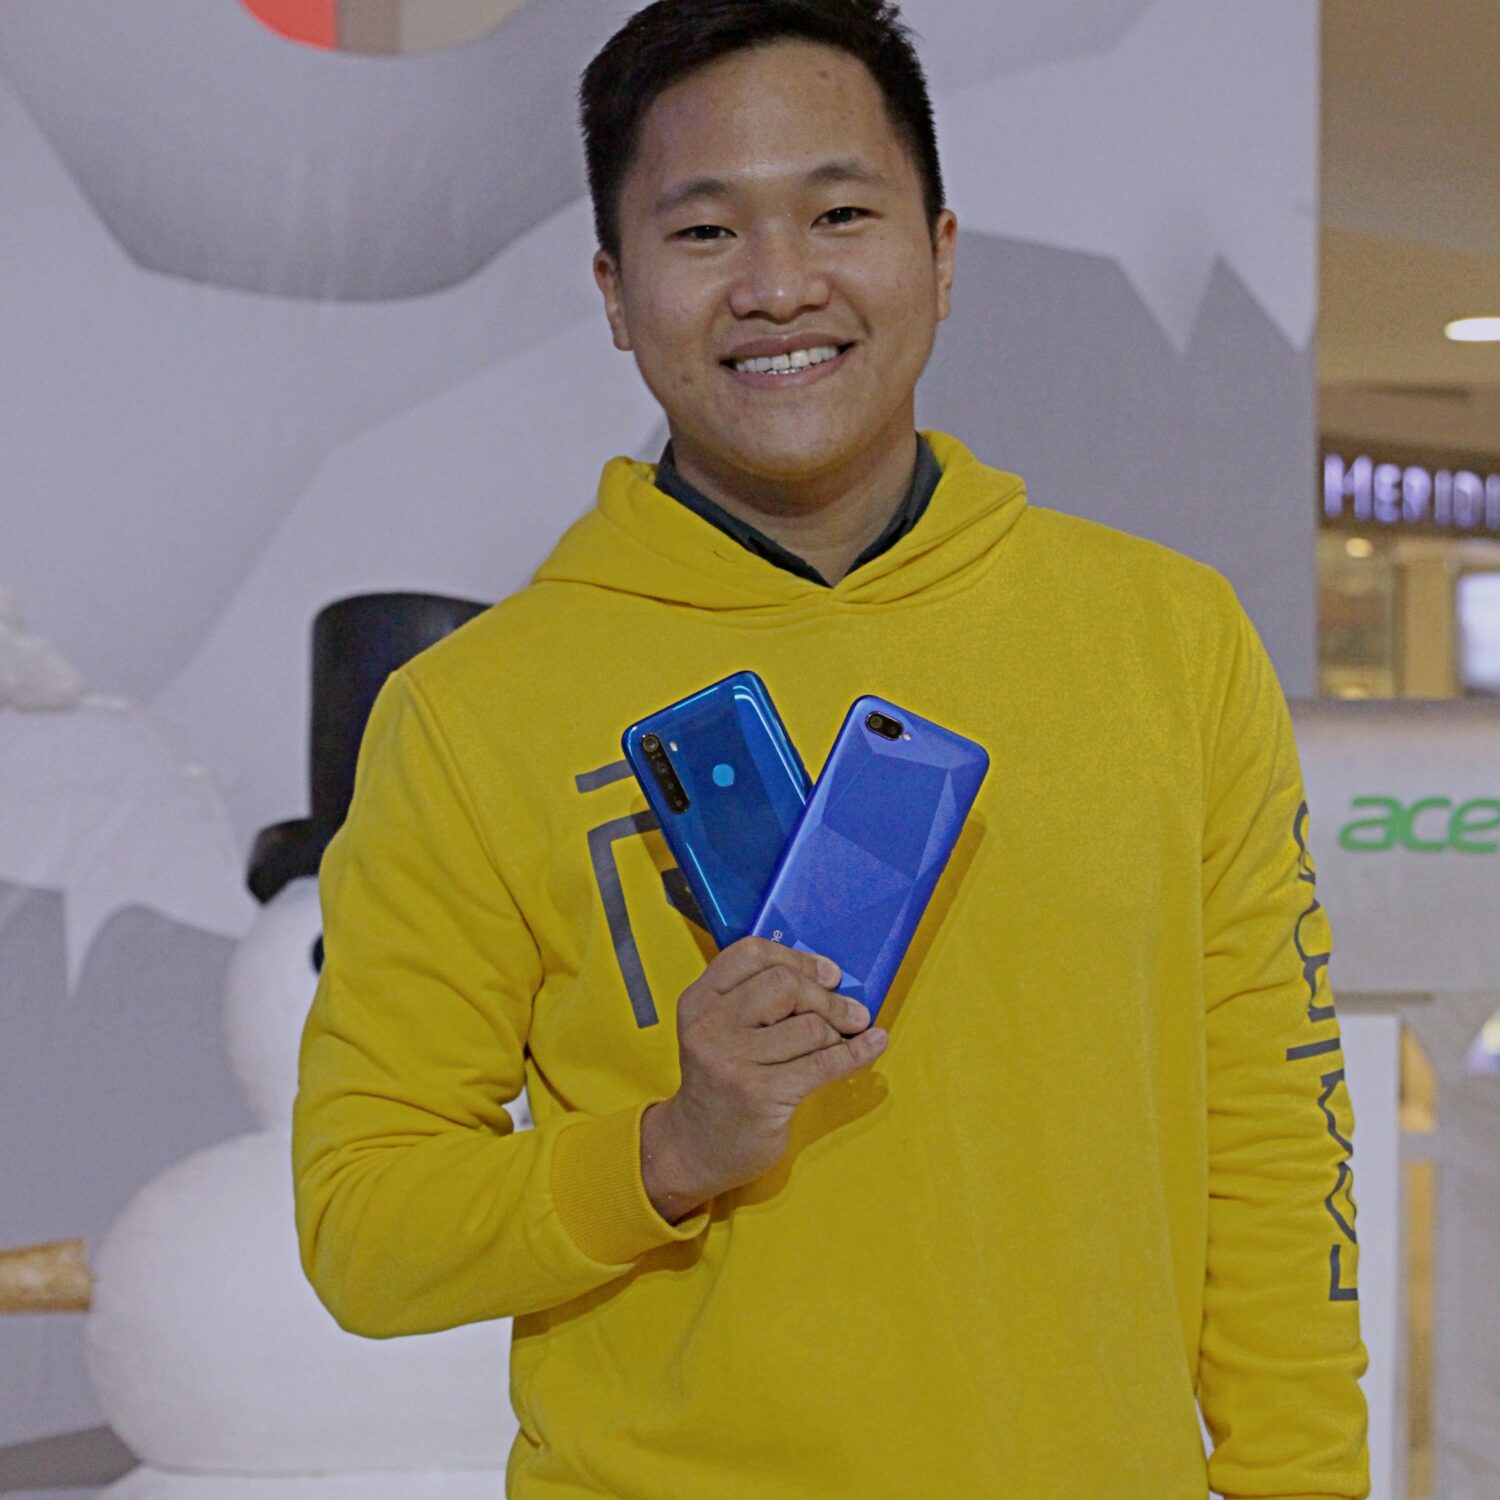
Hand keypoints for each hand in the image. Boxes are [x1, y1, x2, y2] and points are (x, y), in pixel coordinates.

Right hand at [641, 937, 886, 1222]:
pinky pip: (823, 1064)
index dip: (798, 958)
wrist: (696, 1147)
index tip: (829, 974)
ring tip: (840, 1044)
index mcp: (700, 1000)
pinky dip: (857, 1052)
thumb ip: (756, 1000)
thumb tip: (829, 979)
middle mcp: (711, 1025)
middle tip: (851, 1012)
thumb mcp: (720, 1030)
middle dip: (827, 997)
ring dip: (838, 1033)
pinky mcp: (760, 1095)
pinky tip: (875, 1044)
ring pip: (810, 1026)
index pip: (751, 954)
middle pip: (785, 984)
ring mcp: (733, 1061)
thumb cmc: (720, 1082)